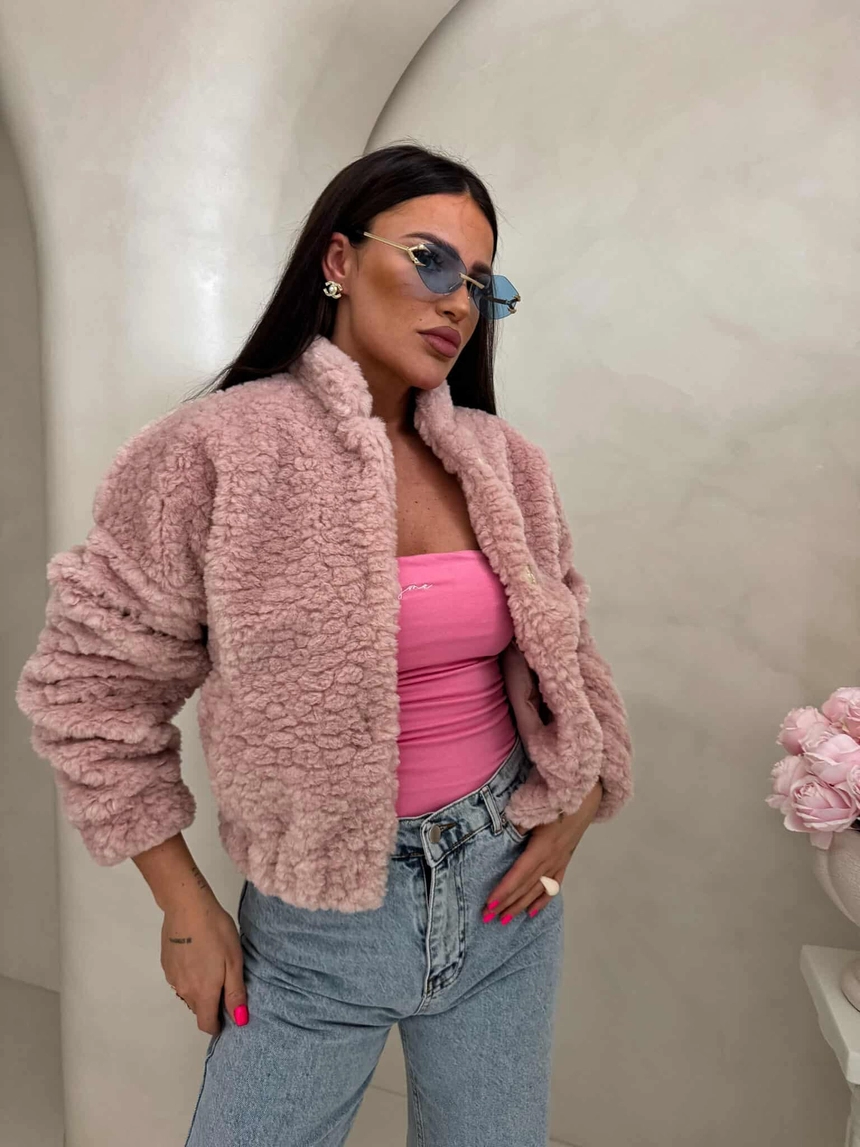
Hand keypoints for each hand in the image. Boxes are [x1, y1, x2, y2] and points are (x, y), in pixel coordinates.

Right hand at [161, 892, 248, 1034]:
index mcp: (203, 992)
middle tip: (225, 979)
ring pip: (188, 993)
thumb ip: (235, 992)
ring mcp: (172, 977)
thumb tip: (239, 1020)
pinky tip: (198, 954)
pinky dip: (190, 974)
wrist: (187, 906)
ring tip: (212, 963)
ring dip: (200, 988)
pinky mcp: (166, 963)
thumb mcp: (234, 961)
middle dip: (211, 1003)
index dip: (218, 1024)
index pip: (206, 1024)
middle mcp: (184, 990)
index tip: (228, 1012)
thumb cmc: (216, 932)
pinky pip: (180, 979)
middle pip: (198, 1009)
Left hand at [483, 779, 602, 923]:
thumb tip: (501, 835)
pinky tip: (532, 912)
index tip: (489, 904)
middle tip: (487, 917)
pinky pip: (554, 885)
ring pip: (538, 889)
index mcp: (543, 847)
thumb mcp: (536, 808)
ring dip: (521, 905)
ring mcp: (560, 861)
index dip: (504, 890)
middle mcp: (552, 859)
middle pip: (526, 886)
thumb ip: (519, 823)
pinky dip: (543, 900)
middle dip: (506, 903)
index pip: (519, 874)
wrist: (586, 795)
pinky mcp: (565, 859)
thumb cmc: (558, 798)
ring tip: (504, 920)